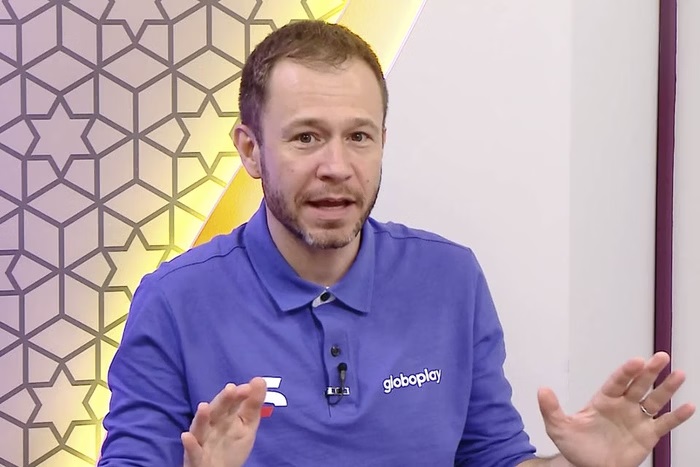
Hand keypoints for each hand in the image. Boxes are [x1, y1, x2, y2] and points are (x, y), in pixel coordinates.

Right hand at [182, 377, 266, 466]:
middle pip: (217, 410)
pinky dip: (190, 444)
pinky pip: (192, 451)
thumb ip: (253, 405)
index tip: (248, 388)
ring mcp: (202, 440)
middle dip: (223, 400)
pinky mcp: (195, 458)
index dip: (238, 395)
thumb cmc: (232, 446)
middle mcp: (212, 425)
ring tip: (203, 406)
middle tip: (231, 389)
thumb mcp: (247, 425)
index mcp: (225, 416)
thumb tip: (260, 380)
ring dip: (201, 418)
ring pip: (200, 428)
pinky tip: (186, 437)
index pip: (232, 403)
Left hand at [538, 352, 694, 466]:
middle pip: (638, 385)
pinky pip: (664, 424)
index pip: (616, 382)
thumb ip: (551, 409)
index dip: (626, 372)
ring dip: (667, 388)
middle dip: (650, 371)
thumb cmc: (575, 445)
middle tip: (662, 357)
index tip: (636, 361)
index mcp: (603, 400)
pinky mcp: (647, 435)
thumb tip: (542, 390)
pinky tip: (688, 407)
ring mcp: (636, 419)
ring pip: (654, 400)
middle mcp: (623, 405)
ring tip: (680, 375)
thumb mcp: (558, 428)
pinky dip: (677, 416)